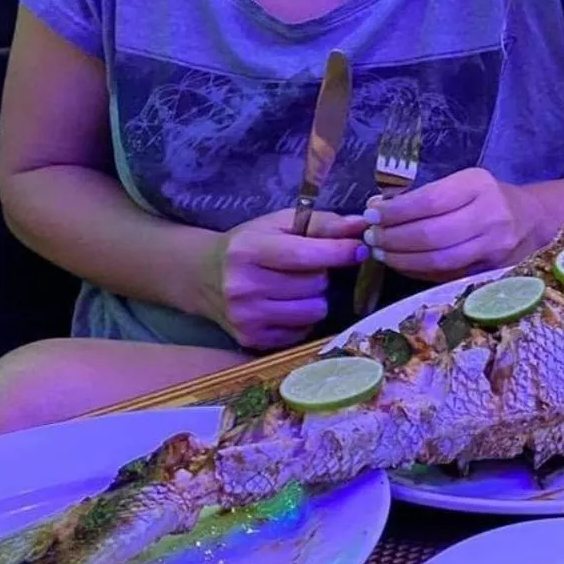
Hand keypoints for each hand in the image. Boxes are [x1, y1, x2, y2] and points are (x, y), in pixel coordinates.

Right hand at [197, 207, 366, 349]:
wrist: (203, 276)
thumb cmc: (249, 244)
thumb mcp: (280, 224)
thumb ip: (322, 223)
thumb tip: (360, 225)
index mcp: (248, 251)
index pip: (305, 255)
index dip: (339, 252)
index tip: (359, 249)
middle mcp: (243, 286)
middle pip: (314, 284)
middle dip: (320, 274)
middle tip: (305, 268)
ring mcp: (246, 317)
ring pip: (314, 310)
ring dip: (315, 297)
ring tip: (296, 286)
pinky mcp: (252, 340)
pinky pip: (303, 330)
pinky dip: (303, 317)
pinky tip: (286, 304)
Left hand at [364, 168, 550, 280]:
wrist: (533, 220)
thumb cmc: (488, 196)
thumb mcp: (463, 183)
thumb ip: (427, 194)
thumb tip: (378, 208)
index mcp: (479, 186)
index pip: (429, 201)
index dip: (396, 212)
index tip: (372, 213)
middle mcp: (490, 216)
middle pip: (432, 234)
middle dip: (393, 238)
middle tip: (372, 237)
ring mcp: (492, 247)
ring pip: (438, 260)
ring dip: (402, 259)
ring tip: (381, 252)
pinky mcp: (489, 271)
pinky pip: (445, 275)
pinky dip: (417, 271)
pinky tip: (401, 264)